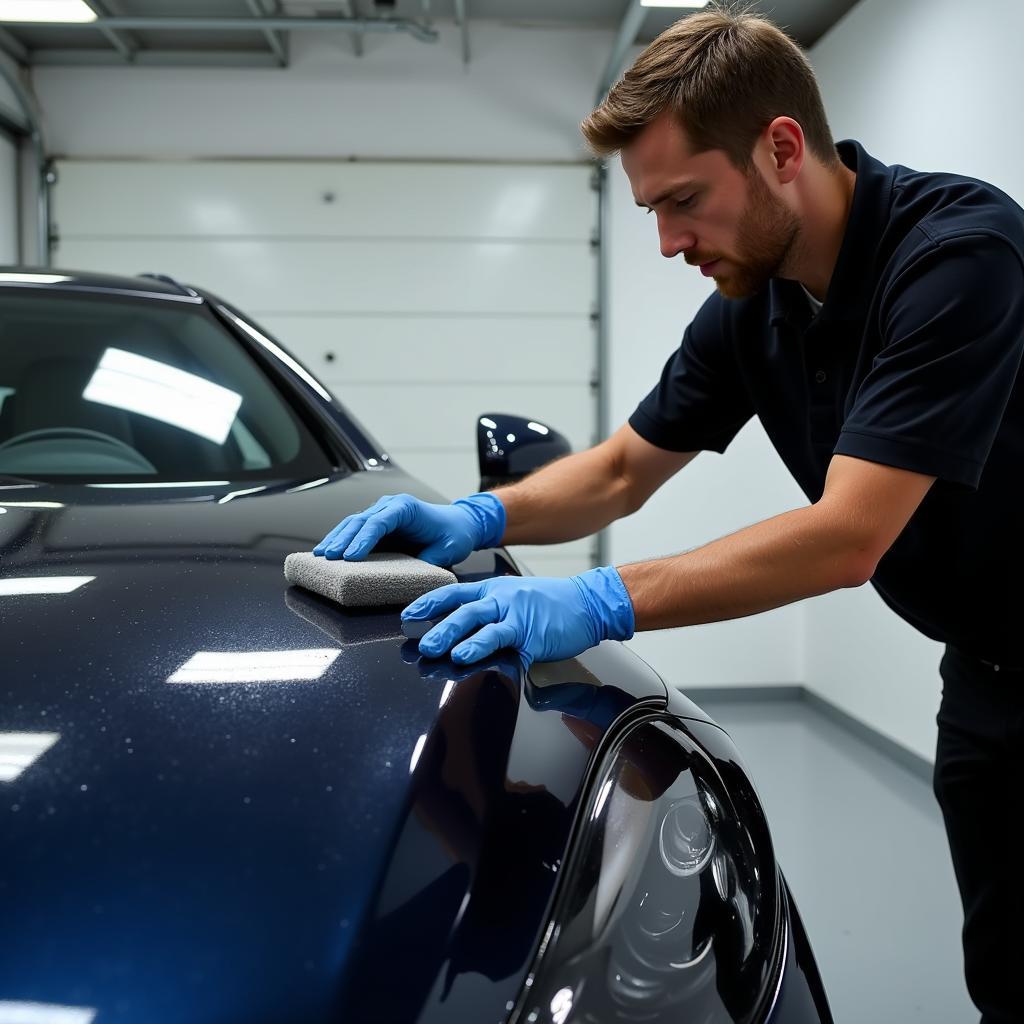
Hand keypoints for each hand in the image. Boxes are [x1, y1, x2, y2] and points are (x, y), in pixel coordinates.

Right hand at [312, 491, 504, 564]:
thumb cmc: (454, 534)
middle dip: (342, 539)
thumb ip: (430, 560)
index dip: (363, 539)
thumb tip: (412, 575)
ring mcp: (381, 512)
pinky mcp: (377, 523)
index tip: (350, 556)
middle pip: (360, 521)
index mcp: (406, 508)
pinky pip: (354, 529)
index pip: (379, 522)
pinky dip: (340, 539)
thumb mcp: (447, 549)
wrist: (459, 523)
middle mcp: (390, 506)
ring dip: (335, 538)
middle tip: (327, 557)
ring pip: (352, 523)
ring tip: (320, 555)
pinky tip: (326, 550)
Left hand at [402, 566, 634, 667]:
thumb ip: (487, 608)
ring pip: (484, 625)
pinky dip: (492, 651)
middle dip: (440, 627)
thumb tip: (457, 627)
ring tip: (445, 652)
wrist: (588, 603)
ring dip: (462, 639)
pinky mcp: (533, 635)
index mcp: (493, 589)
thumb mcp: (513, 596)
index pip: (454, 593)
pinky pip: (510, 644)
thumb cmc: (550, 603)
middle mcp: (503, 599)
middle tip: (421, 643)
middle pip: (464, 610)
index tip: (409, 615)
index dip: (429, 604)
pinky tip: (480, 659)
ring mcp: (518, 616)